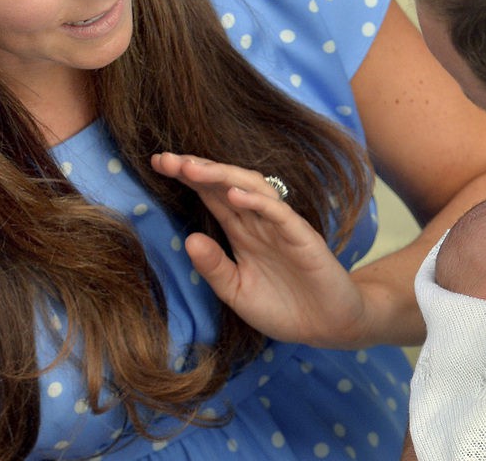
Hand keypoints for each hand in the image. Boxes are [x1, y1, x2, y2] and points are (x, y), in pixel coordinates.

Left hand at [150, 152, 367, 347]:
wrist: (328, 326)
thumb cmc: (283, 308)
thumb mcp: (237, 292)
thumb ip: (214, 268)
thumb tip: (187, 239)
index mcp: (241, 232)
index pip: (211, 196)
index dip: (187, 178)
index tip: (157, 164)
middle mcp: (259, 222)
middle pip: (226, 185)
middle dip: (197, 169)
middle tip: (165, 159)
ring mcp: (281, 227)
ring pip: (252, 189)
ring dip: (222, 176)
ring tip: (192, 169)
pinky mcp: (302, 237)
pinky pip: (279, 213)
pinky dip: (257, 201)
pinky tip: (234, 195)